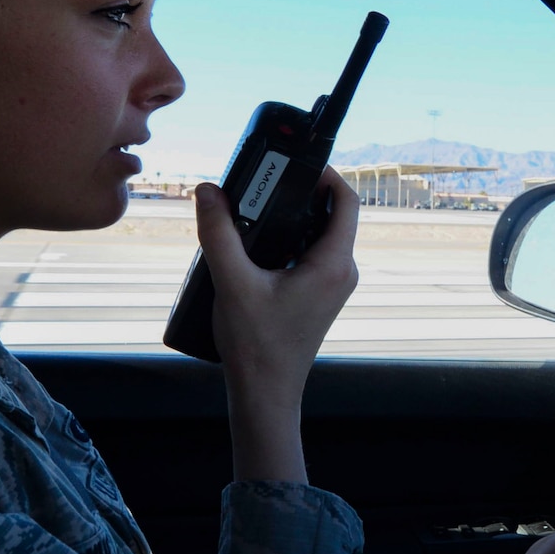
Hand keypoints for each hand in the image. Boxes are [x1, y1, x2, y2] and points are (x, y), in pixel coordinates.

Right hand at [194, 168, 359, 482]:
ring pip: (319, 233)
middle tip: (265, 179)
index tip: (295, 159)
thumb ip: (218, 233)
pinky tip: (254, 241)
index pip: (346, 200)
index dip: (326, 172)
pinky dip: (288, 237)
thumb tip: (208, 191)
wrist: (266, 394)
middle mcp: (341, 271)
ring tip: (254, 206)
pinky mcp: (318, 294)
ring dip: (291, 215)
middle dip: (300, 191)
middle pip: (332, 213)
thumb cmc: (256, 346)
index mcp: (334, 264)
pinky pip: (311, 252)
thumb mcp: (232, 283)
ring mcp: (332, 285)